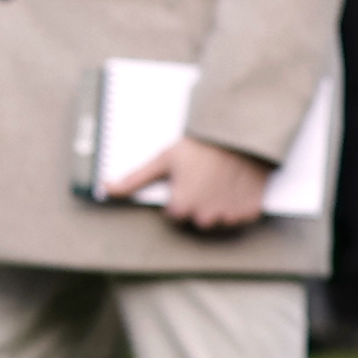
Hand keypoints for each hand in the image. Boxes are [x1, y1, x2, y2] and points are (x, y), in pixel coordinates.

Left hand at [122, 135, 270, 231]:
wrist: (240, 134)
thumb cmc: (200, 146)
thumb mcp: (163, 160)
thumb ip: (134, 180)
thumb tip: (106, 189)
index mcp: (183, 207)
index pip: (174, 215)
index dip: (178, 198)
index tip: (185, 182)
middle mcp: (206, 216)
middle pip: (197, 221)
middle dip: (198, 205)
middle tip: (204, 181)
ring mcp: (230, 215)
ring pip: (220, 222)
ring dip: (219, 208)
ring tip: (220, 183)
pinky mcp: (250, 212)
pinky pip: (241, 218)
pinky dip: (239, 207)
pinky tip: (235, 188)